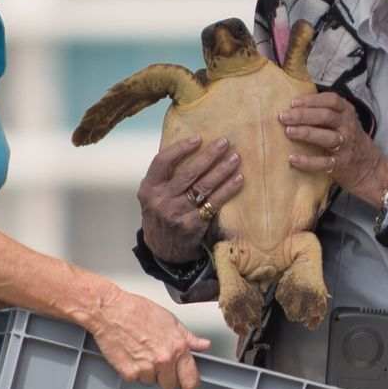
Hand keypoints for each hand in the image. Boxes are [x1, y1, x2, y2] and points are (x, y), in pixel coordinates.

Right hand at [87, 285, 211, 388]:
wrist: (110, 311)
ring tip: (141, 353)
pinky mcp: (128, 372)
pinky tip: (131, 355)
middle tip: (158, 362)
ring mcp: (146, 368)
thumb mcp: (170, 320)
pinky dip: (132, 371)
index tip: (188, 384)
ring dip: (147, 373)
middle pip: (170, 385)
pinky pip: (135, 380)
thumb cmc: (137, 310)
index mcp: (178, 347)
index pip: (191, 379)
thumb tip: (203, 345)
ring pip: (151, 382)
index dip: (190, 384)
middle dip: (166, 377)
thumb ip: (188, 337)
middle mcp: (164, 360)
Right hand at [138, 135, 244, 262]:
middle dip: (208, 156)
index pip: (162, 162)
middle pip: (188, 173)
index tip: (198, 138)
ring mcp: (176, 214)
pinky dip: (227, 190)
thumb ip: (166, 177)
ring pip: (203, 187)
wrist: (162, 250)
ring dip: (222, 170)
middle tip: (224, 142)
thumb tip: (193, 147)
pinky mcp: (192, 225)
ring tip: (235, 158)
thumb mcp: (154, 195)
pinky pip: (214, 204)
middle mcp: (161, 200)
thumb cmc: (162, 214)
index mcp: (149, 188)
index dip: (180, 148)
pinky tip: (238, 179)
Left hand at [280, 92, 387, 202]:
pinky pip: (323, 163)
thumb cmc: (350, 141)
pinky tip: (293, 159)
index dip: (311, 100)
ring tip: (288, 131)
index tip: (293, 102)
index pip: (331, 100)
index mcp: (347, 113)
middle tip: (283, 116)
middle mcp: (348, 127)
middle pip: (326, 116)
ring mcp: (346, 146)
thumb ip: (326, 113)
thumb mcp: (344, 122)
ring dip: (306, 133)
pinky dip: (307, 161)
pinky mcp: (341, 165)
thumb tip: (294, 106)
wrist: (370, 168)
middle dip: (303, 115)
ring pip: (326, 137)